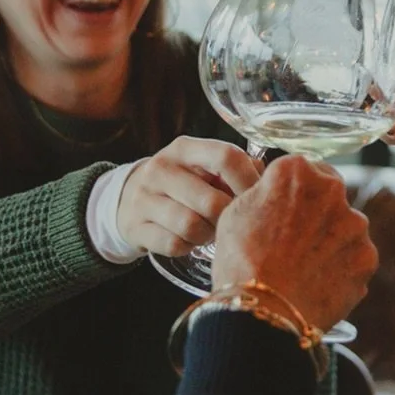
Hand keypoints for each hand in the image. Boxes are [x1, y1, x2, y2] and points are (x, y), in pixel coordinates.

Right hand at [116, 137, 262, 256]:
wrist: (127, 201)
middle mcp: (160, 168)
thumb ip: (235, 169)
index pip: (225, 157)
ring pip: (191, 226)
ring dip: (207, 235)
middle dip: (227, 218)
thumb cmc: (181, 184)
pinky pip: (173, 244)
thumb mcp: (202, 167)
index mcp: (184, 148)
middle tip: (230, 222)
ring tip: (209, 231)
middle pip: (211, 200)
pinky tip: (189, 240)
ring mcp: (143, 198)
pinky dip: (187, 246)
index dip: (248, 180)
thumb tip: (267, 180)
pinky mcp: (135, 227)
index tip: (259, 199)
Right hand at [212, 156, 377, 330]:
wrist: (263, 311)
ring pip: (345, 227)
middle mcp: (332, 190)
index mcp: (296, 171)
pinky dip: (342, 267)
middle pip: (329, 195)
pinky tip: (319, 281)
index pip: (304, 169)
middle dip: (316, 213)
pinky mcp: (367, 257)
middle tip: (294, 241)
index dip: (294, 192)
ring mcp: (355, 225)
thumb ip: (266, 191)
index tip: (286, 209)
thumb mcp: (236, 211)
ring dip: (331, 240)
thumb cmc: (242, 262)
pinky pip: (355, 257)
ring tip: (305, 267)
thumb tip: (277, 192)